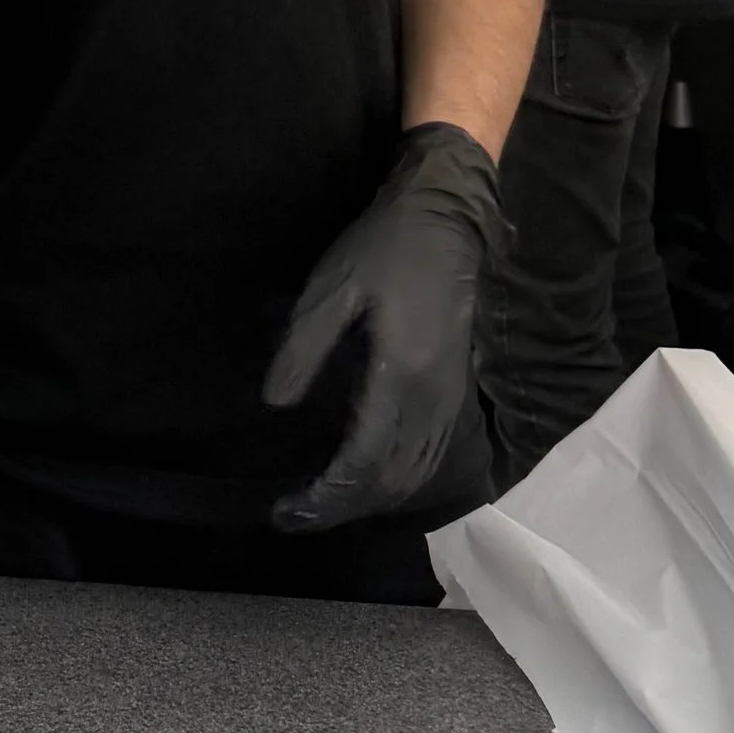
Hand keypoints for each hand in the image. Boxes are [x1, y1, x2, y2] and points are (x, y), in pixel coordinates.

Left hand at [263, 122, 505, 532]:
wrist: (450, 218)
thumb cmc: (384, 247)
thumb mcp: (330, 287)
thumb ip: (303, 348)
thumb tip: (277, 405)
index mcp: (401, 373)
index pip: (364, 461)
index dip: (324, 496)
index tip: (284, 510)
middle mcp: (434, 398)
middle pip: (393, 482)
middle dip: (343, 508)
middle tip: (294, 514)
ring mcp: (452, 396)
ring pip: (417, 476)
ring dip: (370, 501)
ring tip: (323, 504)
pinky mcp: (456, 389)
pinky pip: (430, 455)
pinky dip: (397, 482)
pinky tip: (365, 478)